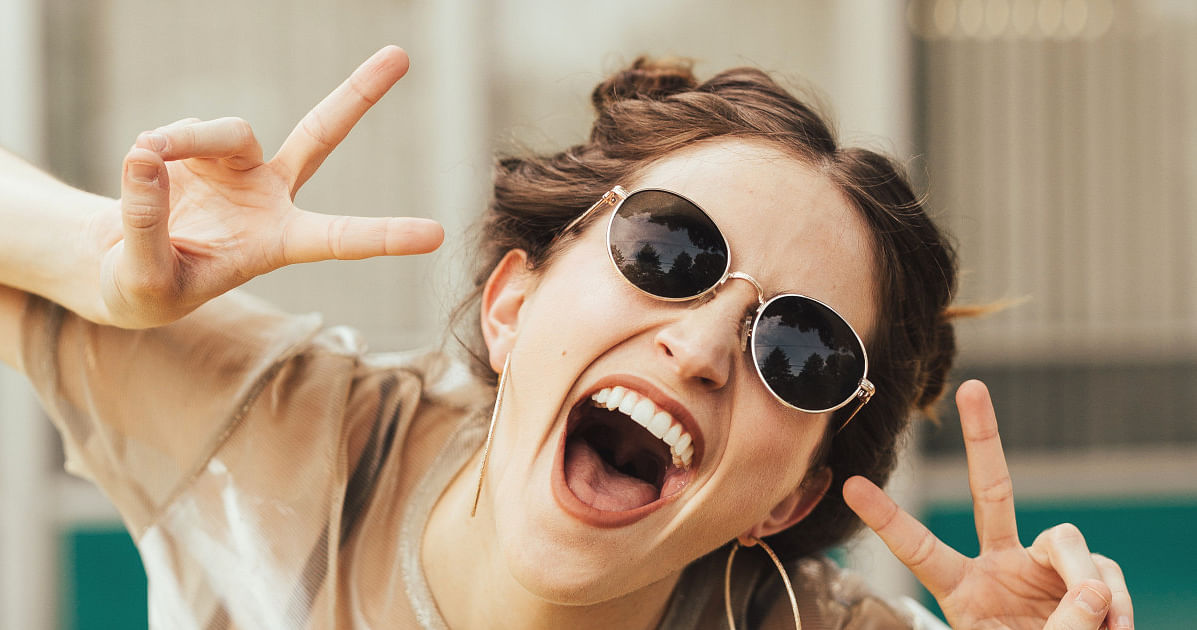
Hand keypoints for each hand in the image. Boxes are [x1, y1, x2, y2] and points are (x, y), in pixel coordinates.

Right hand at [93, 45, 442, 327]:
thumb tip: (145, 156)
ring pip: (228, 131)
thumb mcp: (144, 278)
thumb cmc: (148, 288)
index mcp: (279, 242)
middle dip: (359, 93)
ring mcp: (240, 166)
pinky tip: (143, 166)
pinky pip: (183, 130)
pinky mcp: (203, 147)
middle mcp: (271, 196)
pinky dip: (159, 144)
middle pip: (320, 134)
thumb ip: (147, 224)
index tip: (436, 235)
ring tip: (148, 158)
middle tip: (400, 54)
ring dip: (186, 140)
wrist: (124, 265)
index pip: (340, 238)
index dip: (385, 236)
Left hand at [844, 380, 1132, 628]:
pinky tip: (1118, 627)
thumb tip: (1093, 590)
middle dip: (982, 438)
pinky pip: (1105, 570)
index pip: (919, 549)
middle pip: (990, 490)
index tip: (851, 486)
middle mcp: (1000, 566)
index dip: (887, 519)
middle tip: (973, 389)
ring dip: (1084, 580)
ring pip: (1066, 539)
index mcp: (963, 590)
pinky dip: (1117, 601)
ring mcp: (1043, 567)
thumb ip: (1057, 629)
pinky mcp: (1089, 575)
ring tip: (1100, 624)